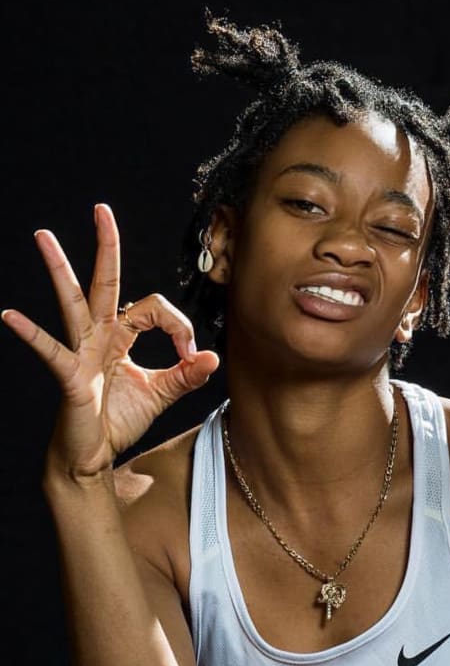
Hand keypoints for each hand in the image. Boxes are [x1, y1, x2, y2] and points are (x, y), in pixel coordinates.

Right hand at [1, 204, 218, 477]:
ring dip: (60, 269)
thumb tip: (213, 357)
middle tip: (102, 209)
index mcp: (121, 337)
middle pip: (105, 283)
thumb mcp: (159, 395)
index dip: (179, 326)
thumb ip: (185, 376)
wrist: (92, 456)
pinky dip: (31, 334)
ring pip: (72, 303)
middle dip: (106, 246)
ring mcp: (81, 354)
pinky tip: (9, 316)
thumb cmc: (117, 421)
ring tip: (44, 236)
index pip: (153, 309)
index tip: (192, 356)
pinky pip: (51, 351)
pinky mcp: (70, 377)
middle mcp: (98, 337)